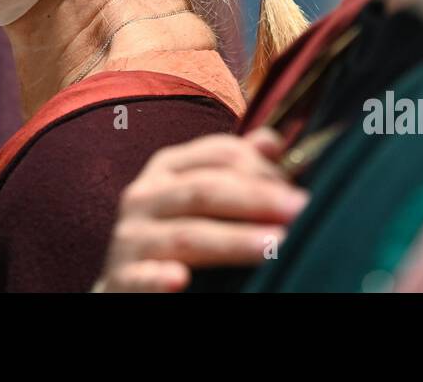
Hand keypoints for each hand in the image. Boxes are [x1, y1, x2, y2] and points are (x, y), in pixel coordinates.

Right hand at [93, 127, 308, 291]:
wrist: (128, 279)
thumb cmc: (176, 229)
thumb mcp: (201, 192)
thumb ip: (236, 168)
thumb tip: (272, 142)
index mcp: (168, 167)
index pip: (219, 154)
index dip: (260, 167)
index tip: (297, 188)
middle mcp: (145, 195)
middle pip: (204, 190)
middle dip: (256, 198)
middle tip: (300, 210)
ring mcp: (131, 238)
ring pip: (186, 236)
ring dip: (232, 240)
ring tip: (274, 246)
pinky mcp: (122, 278)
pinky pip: (141, 277)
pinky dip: (158, 278)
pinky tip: (180, 280)